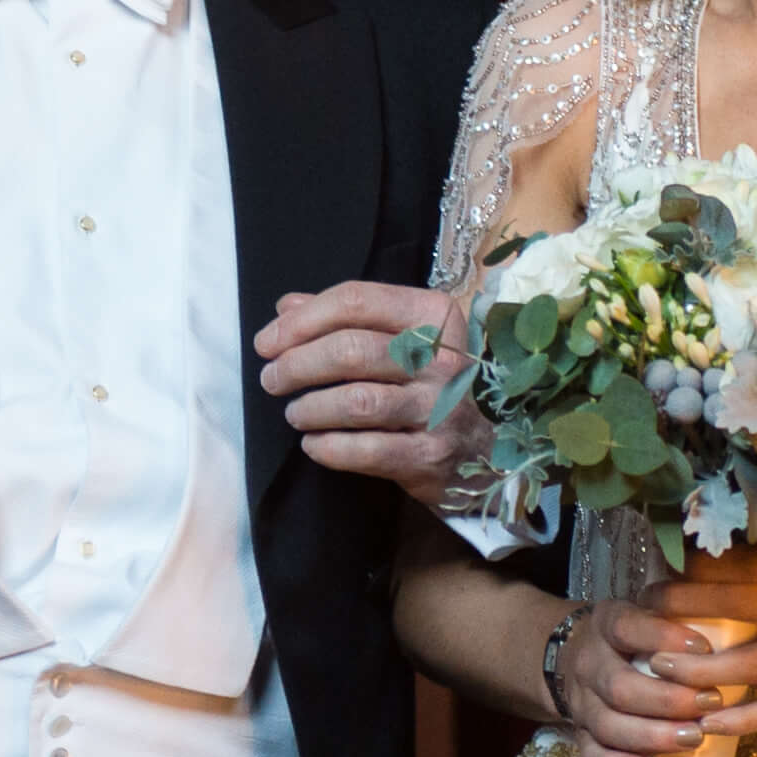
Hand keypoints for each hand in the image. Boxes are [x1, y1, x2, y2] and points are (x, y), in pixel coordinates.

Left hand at [259, 279, 479, 497]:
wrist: (489, 448)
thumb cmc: (433, 385)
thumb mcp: (403, 338)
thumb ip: (348, 318)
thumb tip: (287, 307)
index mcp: (433, 317)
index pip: (356, 301)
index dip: (302, 320)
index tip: (267, 342)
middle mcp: (441, 359)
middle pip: (350, 350)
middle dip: (297, 364)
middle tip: (272, 379)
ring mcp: (439, 408)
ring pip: (356, 401)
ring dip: (310, 408)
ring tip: (294, 413)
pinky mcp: (430, 455)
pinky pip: (366, 450)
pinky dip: (328, 448)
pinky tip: (314, 445)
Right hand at [551, 597, 756, 756]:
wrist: (575, 652)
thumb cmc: (633, 633)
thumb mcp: (648, 608)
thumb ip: (682, 608)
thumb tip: (740, 601)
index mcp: (608, 624)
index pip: (629, 628)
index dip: (663, 638)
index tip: (704, 648)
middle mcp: (589, 663)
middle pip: (620, 687)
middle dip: (668, 701)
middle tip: (711, 703)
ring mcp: (581, 701)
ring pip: (607, 725)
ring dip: (651, 735)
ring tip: (693, 738)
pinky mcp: (579, 731)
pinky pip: (590, 754)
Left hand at [666, 541, 756, 740]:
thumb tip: (701, 548)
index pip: (728, 571)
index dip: (683, 578)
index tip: (651, 582)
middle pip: (726, 616)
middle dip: (675, 622)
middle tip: (638, 625)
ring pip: (745, 668)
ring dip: (696, 674)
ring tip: (655, 673)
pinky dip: (742, 720)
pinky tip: (706, 724)